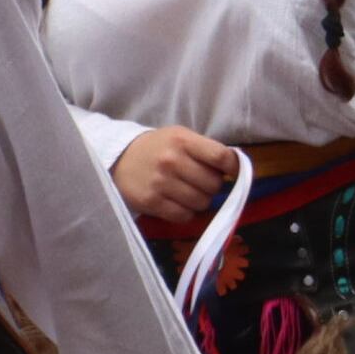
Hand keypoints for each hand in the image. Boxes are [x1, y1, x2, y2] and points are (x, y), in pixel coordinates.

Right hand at [110, 125, 237, 222]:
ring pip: (201, 202)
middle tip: (202, 182)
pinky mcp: (151, 202)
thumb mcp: (180, 137)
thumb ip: (206, 150)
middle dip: (213, 186)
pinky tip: (178, 202)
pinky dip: (186, 212)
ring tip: (189, 192)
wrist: (119, 158)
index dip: (235, 168)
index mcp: (183, 140)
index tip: (234, 172)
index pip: (221, 157)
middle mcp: (172, 161)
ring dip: (200, 200)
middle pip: (214, 184)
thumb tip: (236, 168)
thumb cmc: (157, 148)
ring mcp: (161, 183)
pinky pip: (184, 216)